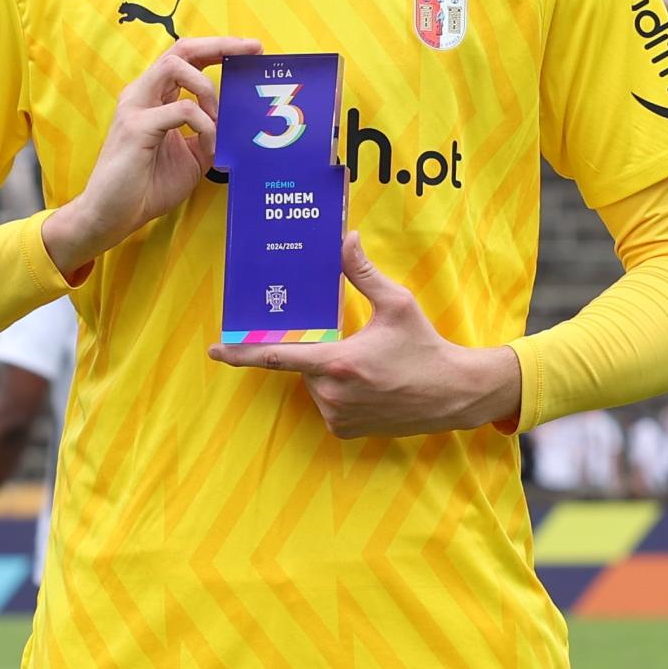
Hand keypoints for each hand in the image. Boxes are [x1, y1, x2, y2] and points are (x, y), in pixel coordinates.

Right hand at [40, 36, 260, 274]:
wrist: (112, 215)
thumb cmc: (146, 186)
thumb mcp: (191, 156)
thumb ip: (209, 134)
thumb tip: (238, 124)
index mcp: (154, 97)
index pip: (186, 57)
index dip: (218, 48)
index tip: (251, 50)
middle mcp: (142, 94)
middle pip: (181, 49)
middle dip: (220, 45)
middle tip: (252, 50)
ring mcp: (136, 107)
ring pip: (175, 66)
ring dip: (207, 87)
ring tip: (218, 116)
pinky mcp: (136, 126)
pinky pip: (182, 110)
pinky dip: (204, 124)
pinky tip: (210, 145)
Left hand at [209, 232, 522, 438]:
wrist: (452, 394)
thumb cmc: (424, 346)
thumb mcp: (397, 303)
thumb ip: (362, 272)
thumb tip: (345, 238)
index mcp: (338, 363)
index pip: (277, 358)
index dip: (241, 354)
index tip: (214, 351)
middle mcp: (332, 393)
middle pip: (303, 364)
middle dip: (319, 349)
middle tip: (353, 343)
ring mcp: (337, 416)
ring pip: (314, 384)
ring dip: (328, 371)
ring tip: (370, 365)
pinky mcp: (345, 430)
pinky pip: (327, 404)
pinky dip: (339, 390)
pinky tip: (369, 383)